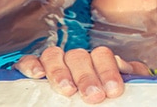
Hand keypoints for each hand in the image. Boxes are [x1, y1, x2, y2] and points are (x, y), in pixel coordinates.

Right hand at [16, 46, 148, 103]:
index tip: (113, 91)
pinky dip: (31, 64)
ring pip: (54, 55)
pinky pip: (28, 61)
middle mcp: (75, 60)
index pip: (102, 55)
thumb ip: (128, 75)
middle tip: (93, 96)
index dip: (108, 71)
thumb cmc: (103, 96)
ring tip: (68, 90)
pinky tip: (38, 74)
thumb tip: (122, 65)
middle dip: (87, 76)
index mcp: (97, 61)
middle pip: (78, 56)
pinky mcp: (32, 70)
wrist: (91, 102)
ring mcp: (54, 63)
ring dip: (60, 71)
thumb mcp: (118, 87)